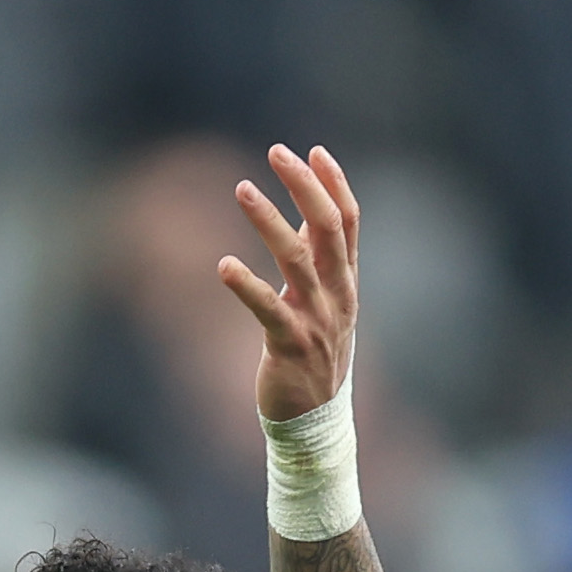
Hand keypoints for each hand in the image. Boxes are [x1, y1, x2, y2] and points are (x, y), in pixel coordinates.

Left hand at [217, 145, 360, 423]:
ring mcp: (316, 321)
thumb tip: (305, 215)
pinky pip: (267, 309)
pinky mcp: (289, 346)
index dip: (333, 184)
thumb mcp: (324, 303)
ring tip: (243, 189)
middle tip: (277, 151)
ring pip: (297, 259)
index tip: (313, 150)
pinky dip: (246, 285)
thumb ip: (318, 260)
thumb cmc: (315, 356)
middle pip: (327, 228)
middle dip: (304, 185)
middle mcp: (337, 295)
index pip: (348, 222)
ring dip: (269, 220)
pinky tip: (224, 265)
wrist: (315, 421)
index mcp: (346, 282)